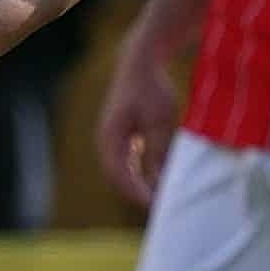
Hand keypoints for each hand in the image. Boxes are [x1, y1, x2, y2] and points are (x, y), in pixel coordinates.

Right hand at [98, 43, 183, 207]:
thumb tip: (159, 181)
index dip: (137, 193)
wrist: (141, 63)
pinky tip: (161, 179)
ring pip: (125, 171)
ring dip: (141, 184)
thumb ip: (157, 152)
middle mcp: (107, 142)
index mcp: (110, 139)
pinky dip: (144, 172)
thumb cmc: (150, 90)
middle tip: (161, 207)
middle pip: (120, 177)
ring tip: (162, 197)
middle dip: (139, 193)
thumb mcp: (159, 122)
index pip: (120, 175)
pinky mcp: (124, 136)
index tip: (155, 205)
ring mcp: (113, 139)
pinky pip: (131, 162)